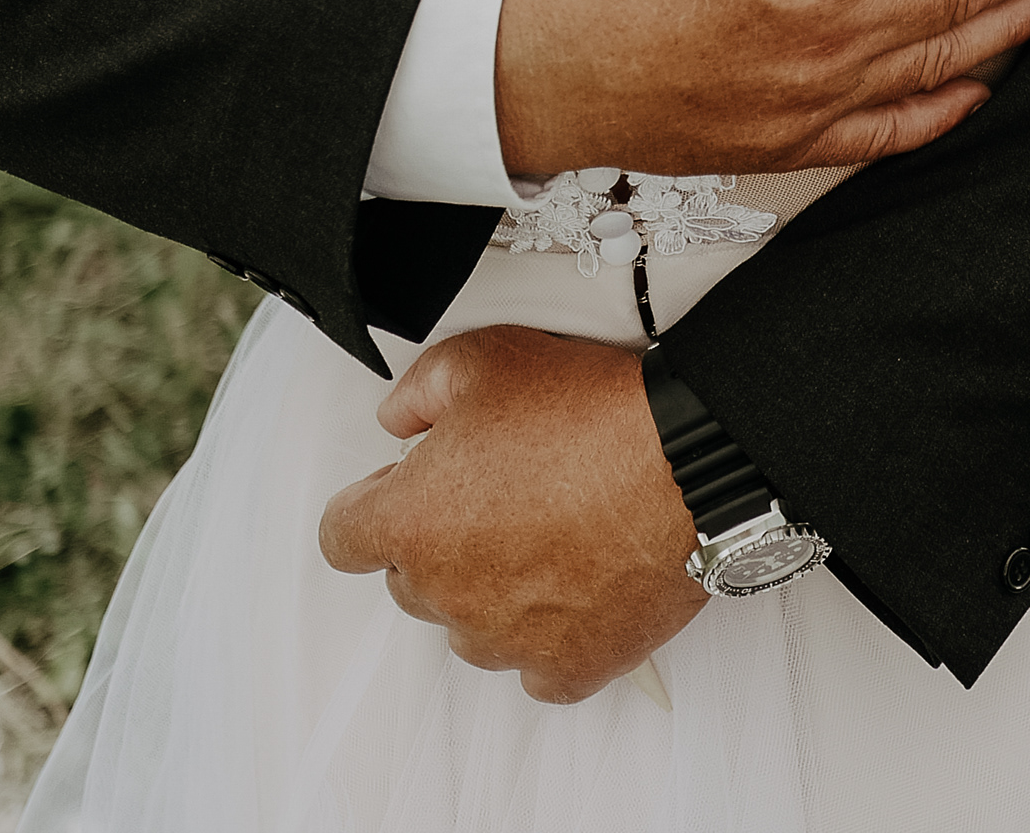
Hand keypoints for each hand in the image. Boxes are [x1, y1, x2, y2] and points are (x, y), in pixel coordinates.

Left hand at [317, 327, 705, 702]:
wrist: (687, 461)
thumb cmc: (591, 415)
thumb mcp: (481, 359)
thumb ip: (414, 394)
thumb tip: (397, 419)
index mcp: (410, 523)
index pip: (342, 537)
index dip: (372, 505)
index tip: (404, 489)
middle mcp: (447, 593)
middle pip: (409, 582)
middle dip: (437, 541)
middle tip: (495, 494)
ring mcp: (506, 639)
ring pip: (470, 627)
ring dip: (490, 590)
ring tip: (545, 534)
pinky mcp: (568, 666)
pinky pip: (534, 668)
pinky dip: (547, 636)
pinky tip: (573, 586)